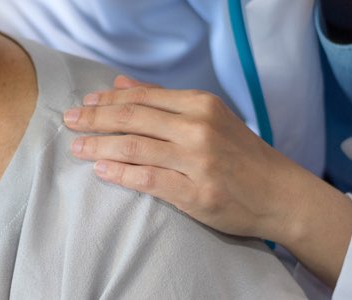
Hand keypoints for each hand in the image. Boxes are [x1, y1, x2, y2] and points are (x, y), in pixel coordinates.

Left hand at [63, 76, 349, 246]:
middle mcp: (198, 128)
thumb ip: (164, 101)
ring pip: (134, 147)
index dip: (107, 100)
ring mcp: (198, 161)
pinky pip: (147, 180)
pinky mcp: (196, 192)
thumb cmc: (241, 156)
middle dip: (95, 119)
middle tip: (69, 121)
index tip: (84, 103)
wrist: (282, 195)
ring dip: (99, 146)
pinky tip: (101, 170)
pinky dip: (120, 173)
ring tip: (78, 147)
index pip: (143, 97)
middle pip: (132, 118)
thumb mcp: (209, 118)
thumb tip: (120, 83)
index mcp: (201, 105)